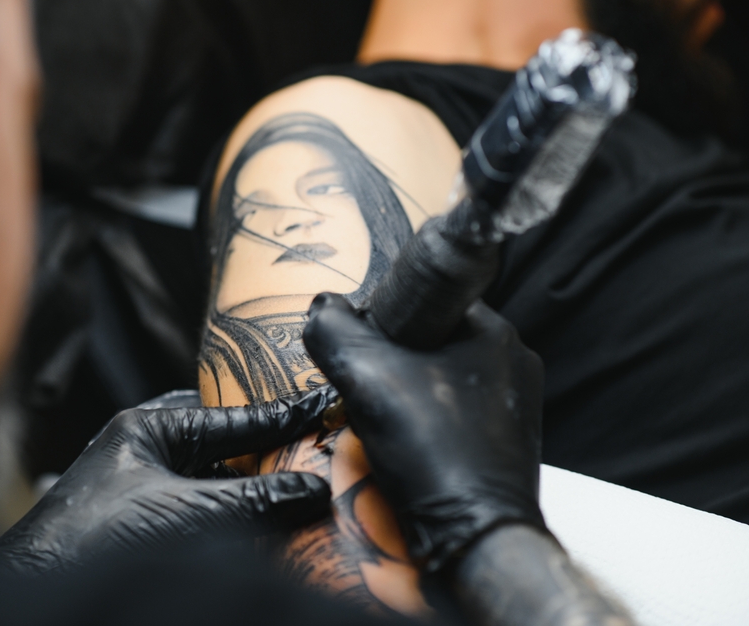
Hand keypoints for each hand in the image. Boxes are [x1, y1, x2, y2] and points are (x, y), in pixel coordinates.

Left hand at [0, 391, 334, 573]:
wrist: (39, 594)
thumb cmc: (98, 536)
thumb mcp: (190, 511)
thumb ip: (255, 499)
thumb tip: (315, 491)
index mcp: (146, 428)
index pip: (229, 417)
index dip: (279, 416)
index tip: (320, 406)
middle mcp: (143, 453)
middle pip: (221, 445)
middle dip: (265, 451)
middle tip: (314, 448)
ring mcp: (141, 492)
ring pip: (212, 482)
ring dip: (250, 489)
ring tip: (299, 488)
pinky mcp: (141, 529)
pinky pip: (199, 514)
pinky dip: (230, 518)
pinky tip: (259, 527)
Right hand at [303, 294, 545, 571]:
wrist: (475, 537)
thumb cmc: (433, 451)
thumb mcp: (366, 378)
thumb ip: (334, 331)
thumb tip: (321, 308)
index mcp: (493, 330)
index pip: (425, 299)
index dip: (383, 319)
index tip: (363, 350)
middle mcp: (513, 360)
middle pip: (431, 340)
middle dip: (392, 361)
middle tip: (369, 390)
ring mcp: (515, 403)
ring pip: (441, 378)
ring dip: (408, 393)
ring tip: (388, 421)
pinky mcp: (509, 439)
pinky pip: (456, 413)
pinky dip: (429, 422)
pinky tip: (411, 444)